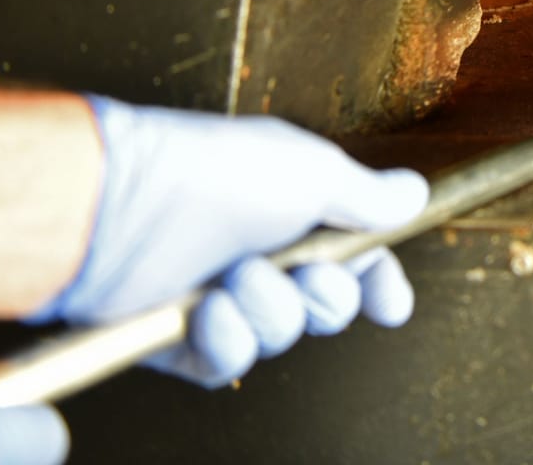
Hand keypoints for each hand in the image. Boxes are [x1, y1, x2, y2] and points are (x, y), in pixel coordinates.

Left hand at [30, 97, 428, 386]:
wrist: (119, 204)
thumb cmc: (216, 172)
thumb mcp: (313, 171)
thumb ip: (369, 196)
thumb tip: (413, 194)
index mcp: (295, 207)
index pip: (355, 256)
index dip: (378, 284)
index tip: (390, 305)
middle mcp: (261, 250)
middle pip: (326, 305)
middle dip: (325, 296)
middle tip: (304, 272)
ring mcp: (220, 294)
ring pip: (280, 335)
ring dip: (268, 310)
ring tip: (235, 279)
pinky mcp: (179, 336)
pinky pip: (228, 363)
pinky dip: (226, 340)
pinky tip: (207, 311)